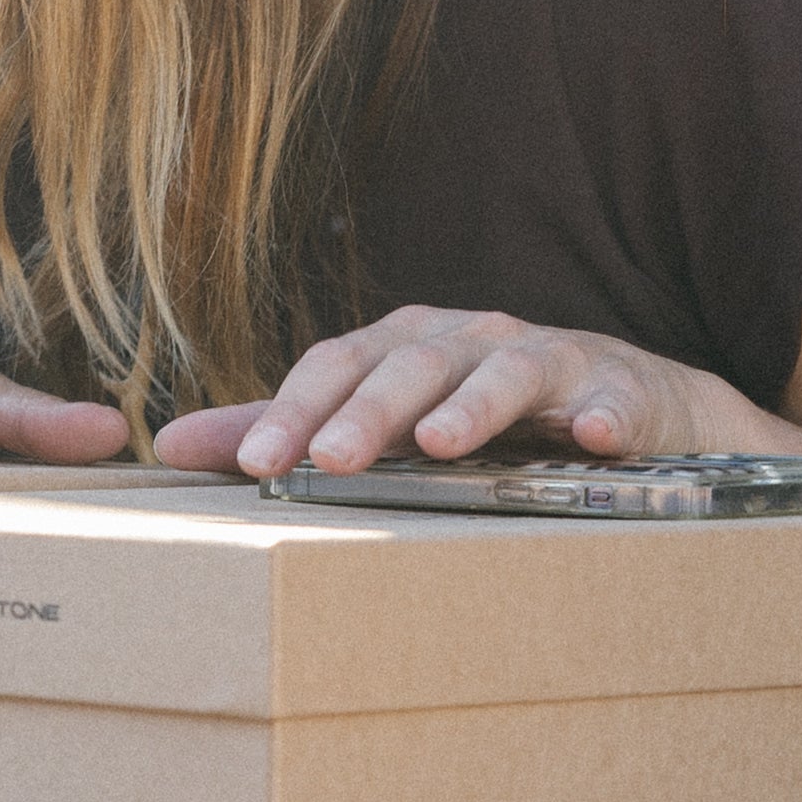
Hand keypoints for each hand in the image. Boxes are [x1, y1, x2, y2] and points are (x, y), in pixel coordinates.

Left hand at [153, 305, 768, 478]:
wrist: (631, 409)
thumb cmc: (489, 418)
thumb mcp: (389, 420)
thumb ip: (289, 430)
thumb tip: (170, 445)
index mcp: (407, 345)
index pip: (337, 365)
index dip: (293, 408)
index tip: (250, 462)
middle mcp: (470, 340)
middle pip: (411, 366)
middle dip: (367, 413)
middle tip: (327, 460)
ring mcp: (547, 360)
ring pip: (504, 374)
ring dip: (471, 407)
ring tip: (441, 444)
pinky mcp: (619, 391)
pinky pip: (610, 401)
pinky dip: (602, 415)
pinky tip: (592, 439)